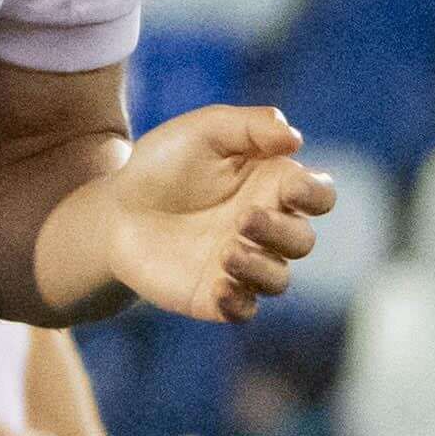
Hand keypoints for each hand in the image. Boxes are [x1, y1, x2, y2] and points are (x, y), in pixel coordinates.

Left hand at [71, 99, 334, 326]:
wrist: (115, 209)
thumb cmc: (165, 164)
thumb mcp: (205, 130)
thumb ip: (252, 126)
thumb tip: (295, 139)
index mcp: (274, 188)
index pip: (319, 196)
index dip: (315, 195)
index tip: (289, 187)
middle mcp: (266, 230)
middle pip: (302, 241)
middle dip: (280, 232)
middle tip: (243, 219)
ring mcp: (243, 265)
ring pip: (278, 279)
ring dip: (261, 268)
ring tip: (227, 253)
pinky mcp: (215, 295)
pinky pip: (244, 310)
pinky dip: (239, 303)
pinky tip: (220, 287)